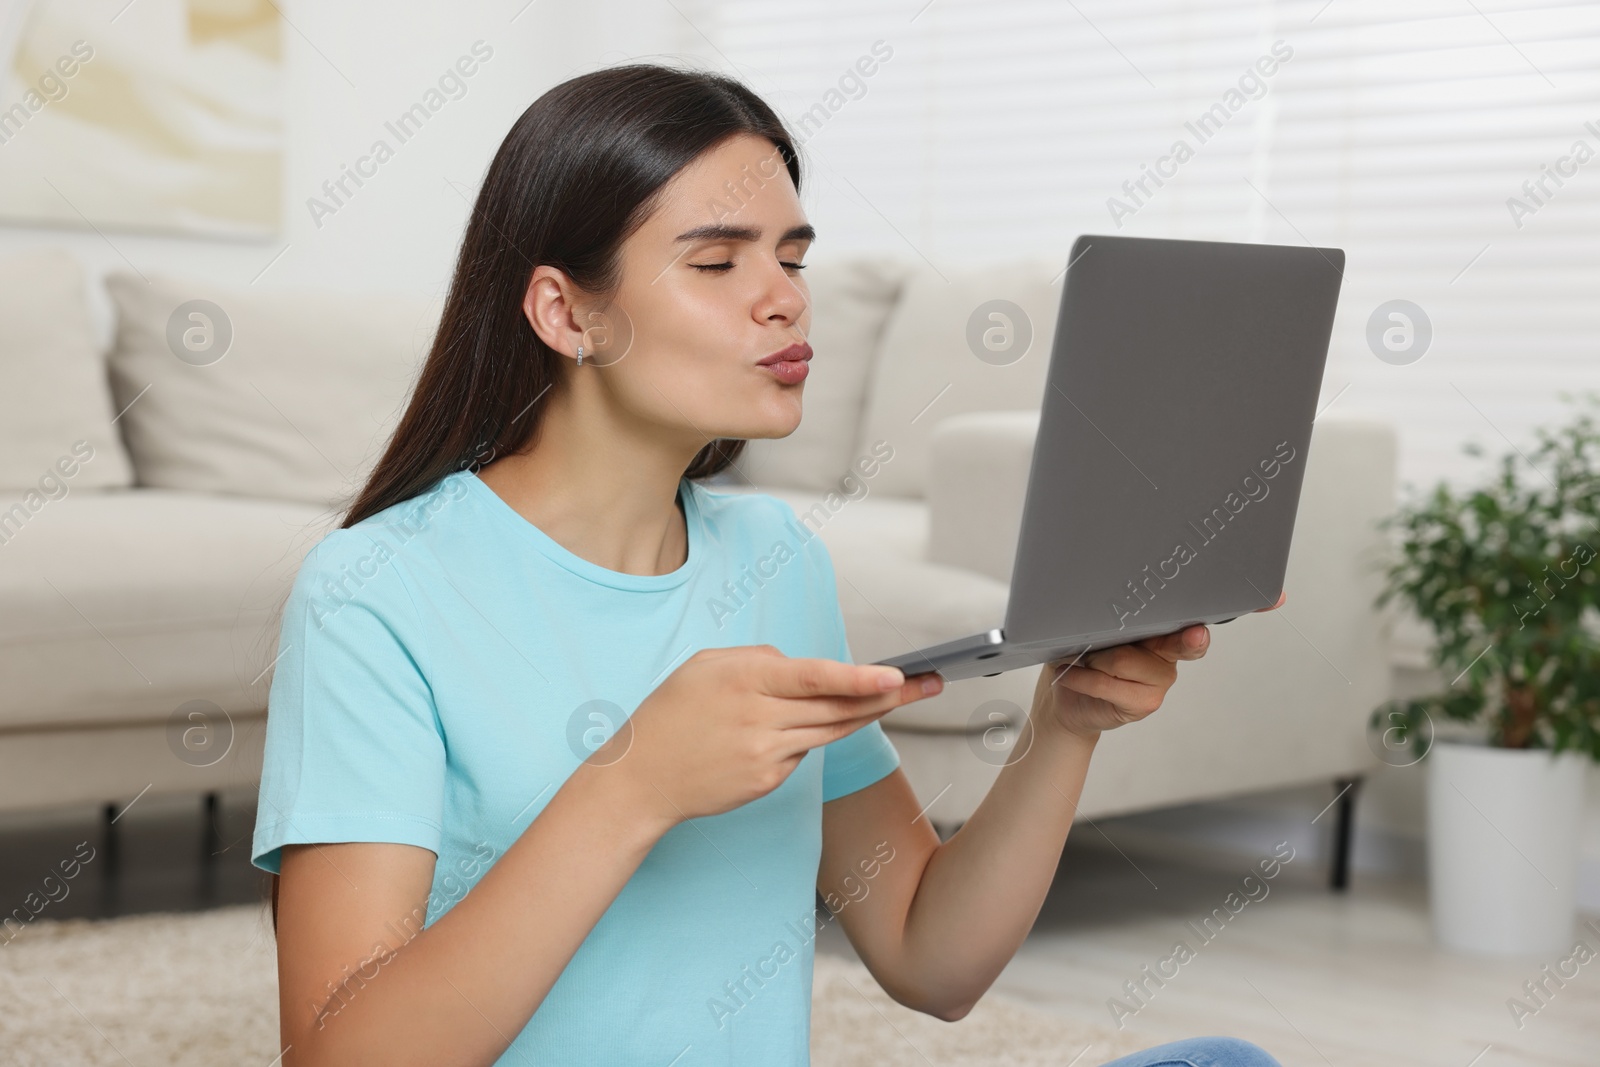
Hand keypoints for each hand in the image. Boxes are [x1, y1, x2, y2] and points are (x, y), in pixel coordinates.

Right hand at [606, 646, 942, 826]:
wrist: (639, 779)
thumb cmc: (671, 713)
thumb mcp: (706, 667)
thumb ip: (759, 661)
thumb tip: (805, 671)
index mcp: (743, 679)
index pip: (814, 677)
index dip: (860, 678)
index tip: (898, 675)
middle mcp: (758, 720)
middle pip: (837, 707)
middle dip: (888, 695)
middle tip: (929, 683)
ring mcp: (765, 756)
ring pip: (830, 730)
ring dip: (866, 713)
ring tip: (901, 695)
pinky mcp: (767, 781)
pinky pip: (803, 751)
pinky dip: (810, 735)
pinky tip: (803, 727)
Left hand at [1033, 591, 1283, 738]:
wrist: (1065, 697)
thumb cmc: (1079, 650)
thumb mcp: (1093, 622)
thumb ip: (1114, 609)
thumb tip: (1107, 584)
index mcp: (1166, 621)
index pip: (1212, 607)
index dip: (1250, 601)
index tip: (1275, 595)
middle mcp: (1172, 648)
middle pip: (1188, 639)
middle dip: (1190, 637)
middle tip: (1194, 633)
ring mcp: (1163, 678)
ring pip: (1131, 660)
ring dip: (1095, 658)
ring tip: (1080, 657)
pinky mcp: (1148, 703)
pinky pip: (1115, 685)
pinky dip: (1087, 679)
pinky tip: (1076, 676)